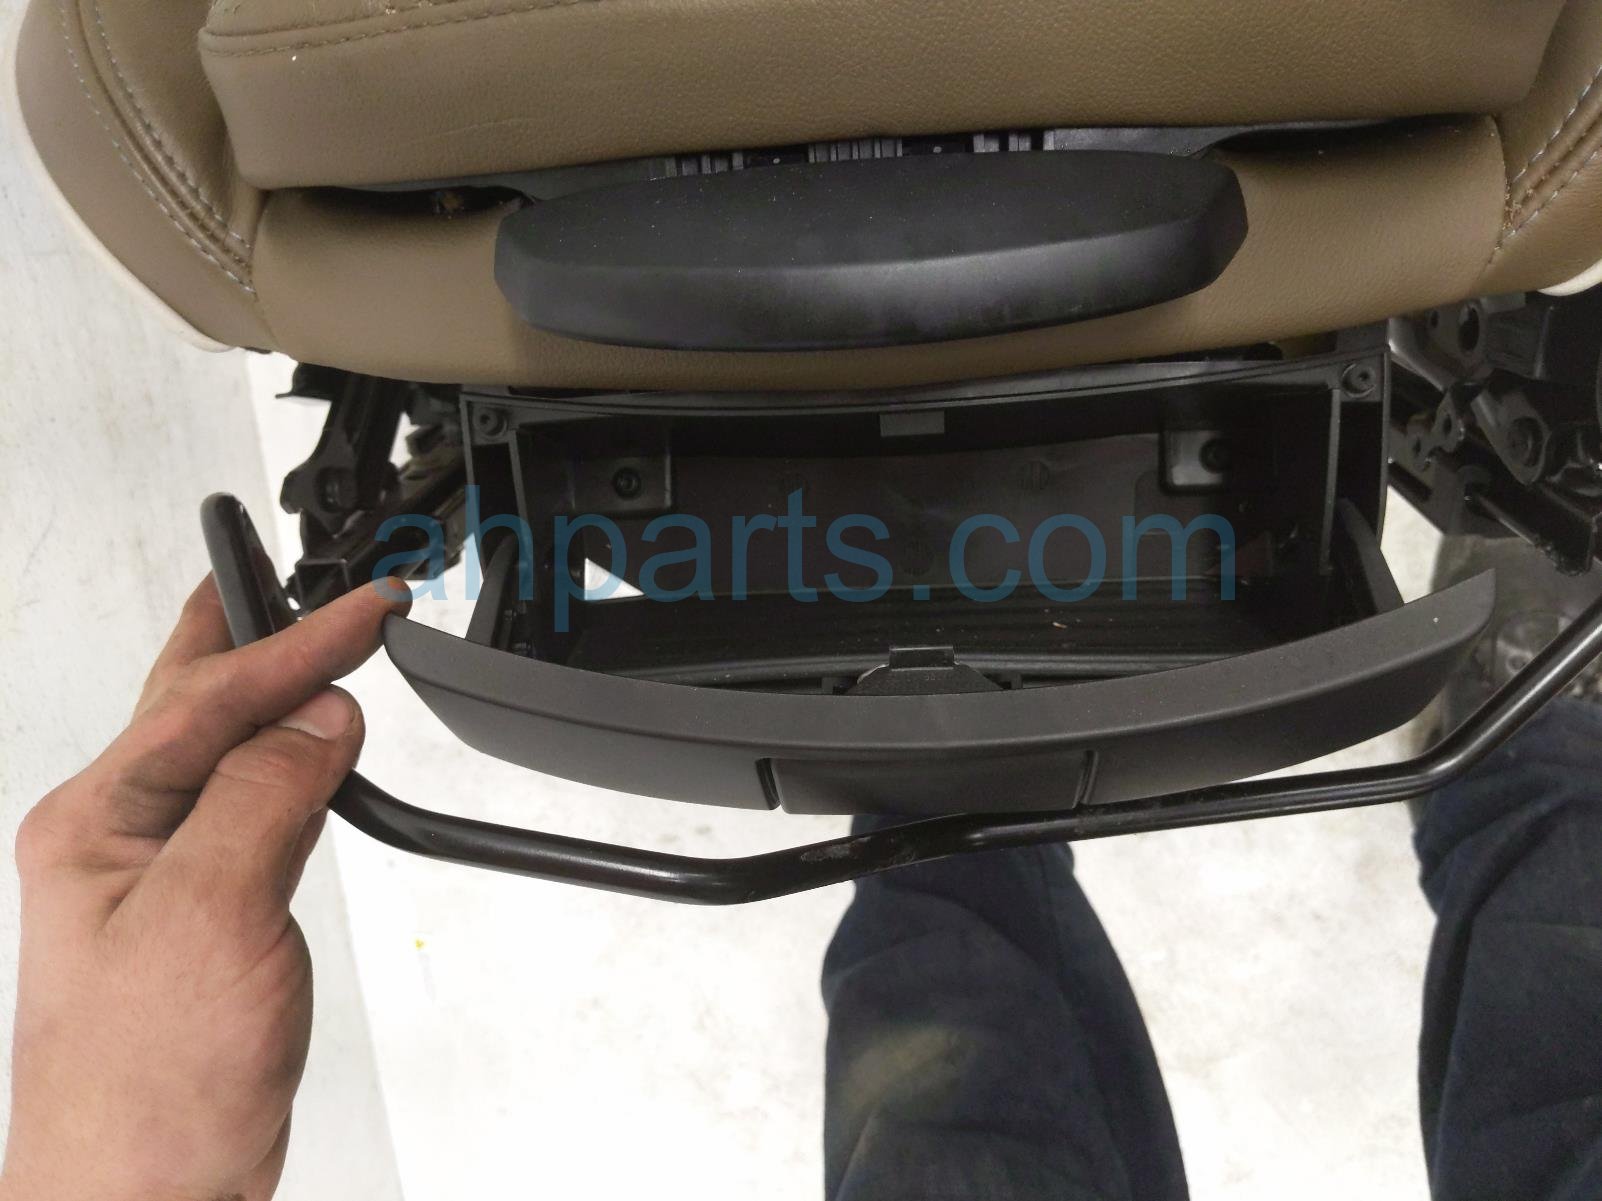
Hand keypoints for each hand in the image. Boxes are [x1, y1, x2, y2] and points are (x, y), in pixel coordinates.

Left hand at [1, 577, 404, 1200]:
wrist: (142, 1198)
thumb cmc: (141, 1090)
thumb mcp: (208, 917)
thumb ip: (264, 799)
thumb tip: (318, 716)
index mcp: (96, 822)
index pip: (208, 700)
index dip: (294, 644)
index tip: (365, 604)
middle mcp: (120, 840)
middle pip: (189, 703)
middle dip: (243, 631)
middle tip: (274, 567)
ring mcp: (160, 879)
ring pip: (222, 754)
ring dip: (273, 694)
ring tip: (301, 643)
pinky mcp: (205, 917)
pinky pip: (251, 810)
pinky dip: (292, 766)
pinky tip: (307, 759)